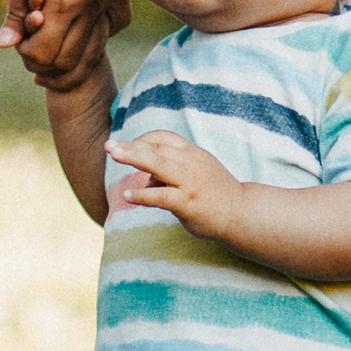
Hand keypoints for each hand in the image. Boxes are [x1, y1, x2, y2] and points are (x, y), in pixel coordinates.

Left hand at [0, 0, 130, 89]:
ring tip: (46, 26)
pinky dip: (93, 33)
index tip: (14, 35)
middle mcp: (94, 3)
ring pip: (94, 48)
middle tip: (27, 33)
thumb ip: (15, 9)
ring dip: (68, 48)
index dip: (25, 53)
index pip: (46, 54)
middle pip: (71, 60)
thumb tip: (5, 45)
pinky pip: (112, 26)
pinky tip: (74, 18)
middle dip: (45, 57)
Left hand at [111, 131, 245, 241]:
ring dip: (132, 158)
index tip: (127, 148)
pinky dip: (142, 195)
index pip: (163, 137)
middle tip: (109, 146)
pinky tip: (128, 197)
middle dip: (130, 145)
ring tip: (113, 155)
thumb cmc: (215, 194)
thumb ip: (171, 171)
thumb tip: (145, 179)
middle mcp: (191, 163)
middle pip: (156, 147)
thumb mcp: (196, 173)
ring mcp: (190, 182)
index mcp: (192, 153)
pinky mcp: (188, 202)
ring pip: (158, 164)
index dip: (142, 140)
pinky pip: (161, 196)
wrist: (242, 213)